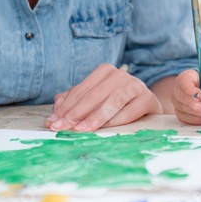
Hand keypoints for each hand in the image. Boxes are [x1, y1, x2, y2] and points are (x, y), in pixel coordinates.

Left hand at [46, 63, 161, 131]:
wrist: (147, 105)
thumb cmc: (117, 103)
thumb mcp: (96, 100)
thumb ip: (76, 101)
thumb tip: (56, 107)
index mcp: (104, 71)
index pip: (80, 91)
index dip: (65, 107)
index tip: (52, 121)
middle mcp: (119, 75)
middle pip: (92, 96)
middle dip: (74, 114)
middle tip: (61, 127)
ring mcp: (134, 85)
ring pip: (110, 102)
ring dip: (93, 118)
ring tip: (80, 129)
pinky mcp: (147, 98)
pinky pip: (128, 111)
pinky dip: (115, 121)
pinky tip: (104, 129)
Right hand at [171, 68, 200, 125]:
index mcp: (190, 76)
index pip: (183, 80)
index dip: (189, 88)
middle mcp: (181, 88)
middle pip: (180, 96)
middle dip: (193, 104)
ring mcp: (179, 101)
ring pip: (182, 108)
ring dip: (196, 114)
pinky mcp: (181, 112)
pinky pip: (185, 118)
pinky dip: (196, 120)